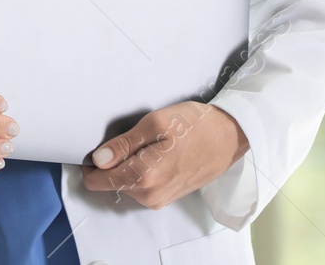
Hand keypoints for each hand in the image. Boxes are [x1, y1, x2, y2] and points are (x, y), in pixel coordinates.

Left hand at [80, 101, 248, 208]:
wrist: (231, 137)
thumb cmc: (196, 125)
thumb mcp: (156, 123)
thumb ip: (123, 144)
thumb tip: (97, 159)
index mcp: (143, 177)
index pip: (97, 180)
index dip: (93, 161)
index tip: (101, 144)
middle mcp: (148, 196)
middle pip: (111, 181)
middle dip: (115, 161)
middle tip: (137, 137)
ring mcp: (158, 200)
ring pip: (126, 184)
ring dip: (130, 165)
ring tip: (152, 143)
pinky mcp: (166, 198)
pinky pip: (141, 187)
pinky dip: (142, 171)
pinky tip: (159, 153)